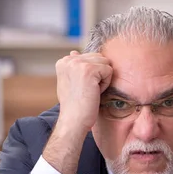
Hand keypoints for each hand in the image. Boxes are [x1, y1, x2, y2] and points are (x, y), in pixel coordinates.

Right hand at [43, 52, 111, 173]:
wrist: (73, 121)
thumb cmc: (74, 106)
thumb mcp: (70, 82)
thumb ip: (73, 67)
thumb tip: (74, 52)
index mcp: (63, 61)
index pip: (90, 57)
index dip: (92, 74)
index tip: (81, 88)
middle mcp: (68, 59)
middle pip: (99, 58)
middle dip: (99, 75)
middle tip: (87, 91)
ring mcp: (77, 63)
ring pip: (105, 63)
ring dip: (103, 79)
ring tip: (91, 91)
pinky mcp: (88, 69)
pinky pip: (109, 71)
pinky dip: (106, 84)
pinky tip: (94, 92)